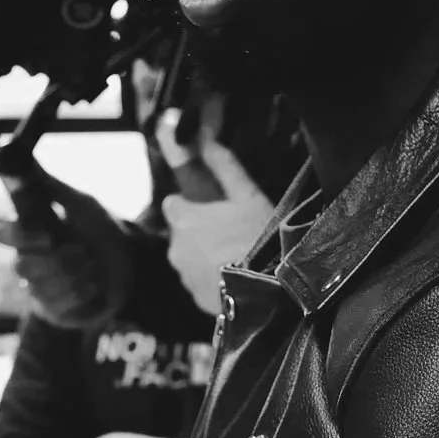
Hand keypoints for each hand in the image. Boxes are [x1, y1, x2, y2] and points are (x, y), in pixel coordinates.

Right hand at [0, 165, 130, 330]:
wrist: (132, 266)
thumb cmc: (100, 230)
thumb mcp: (77, 202)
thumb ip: (45, 182)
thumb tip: (8, 144)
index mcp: (29, 233)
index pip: (4, 234)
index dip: (21, 236)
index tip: (47, 234)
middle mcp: (28, 261)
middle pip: (23, 266)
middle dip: (60, 259)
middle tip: (83, 252)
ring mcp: (39, 289)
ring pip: (45, 285)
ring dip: (78, 273)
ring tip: (92, 266)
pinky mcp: (54, 311)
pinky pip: (62, 303)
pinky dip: (85, 290)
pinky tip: (93, 285)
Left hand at [159, 124, 274, 317]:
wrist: (265, 289)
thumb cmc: (256, 236)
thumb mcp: (248, 195)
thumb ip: (224, 167)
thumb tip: (206, 139)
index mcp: (183, 218)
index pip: (174, 204)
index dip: (191, 206)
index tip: (210, 209)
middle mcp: (175, 247)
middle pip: (183, 233)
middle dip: (200, 233)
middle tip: (232, 233)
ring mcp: (184, 275)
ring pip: (190, 259)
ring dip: (205, 256)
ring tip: (237, 257)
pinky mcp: (194, 298)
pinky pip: (200, 282)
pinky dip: (211, 279)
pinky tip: (235, 277)